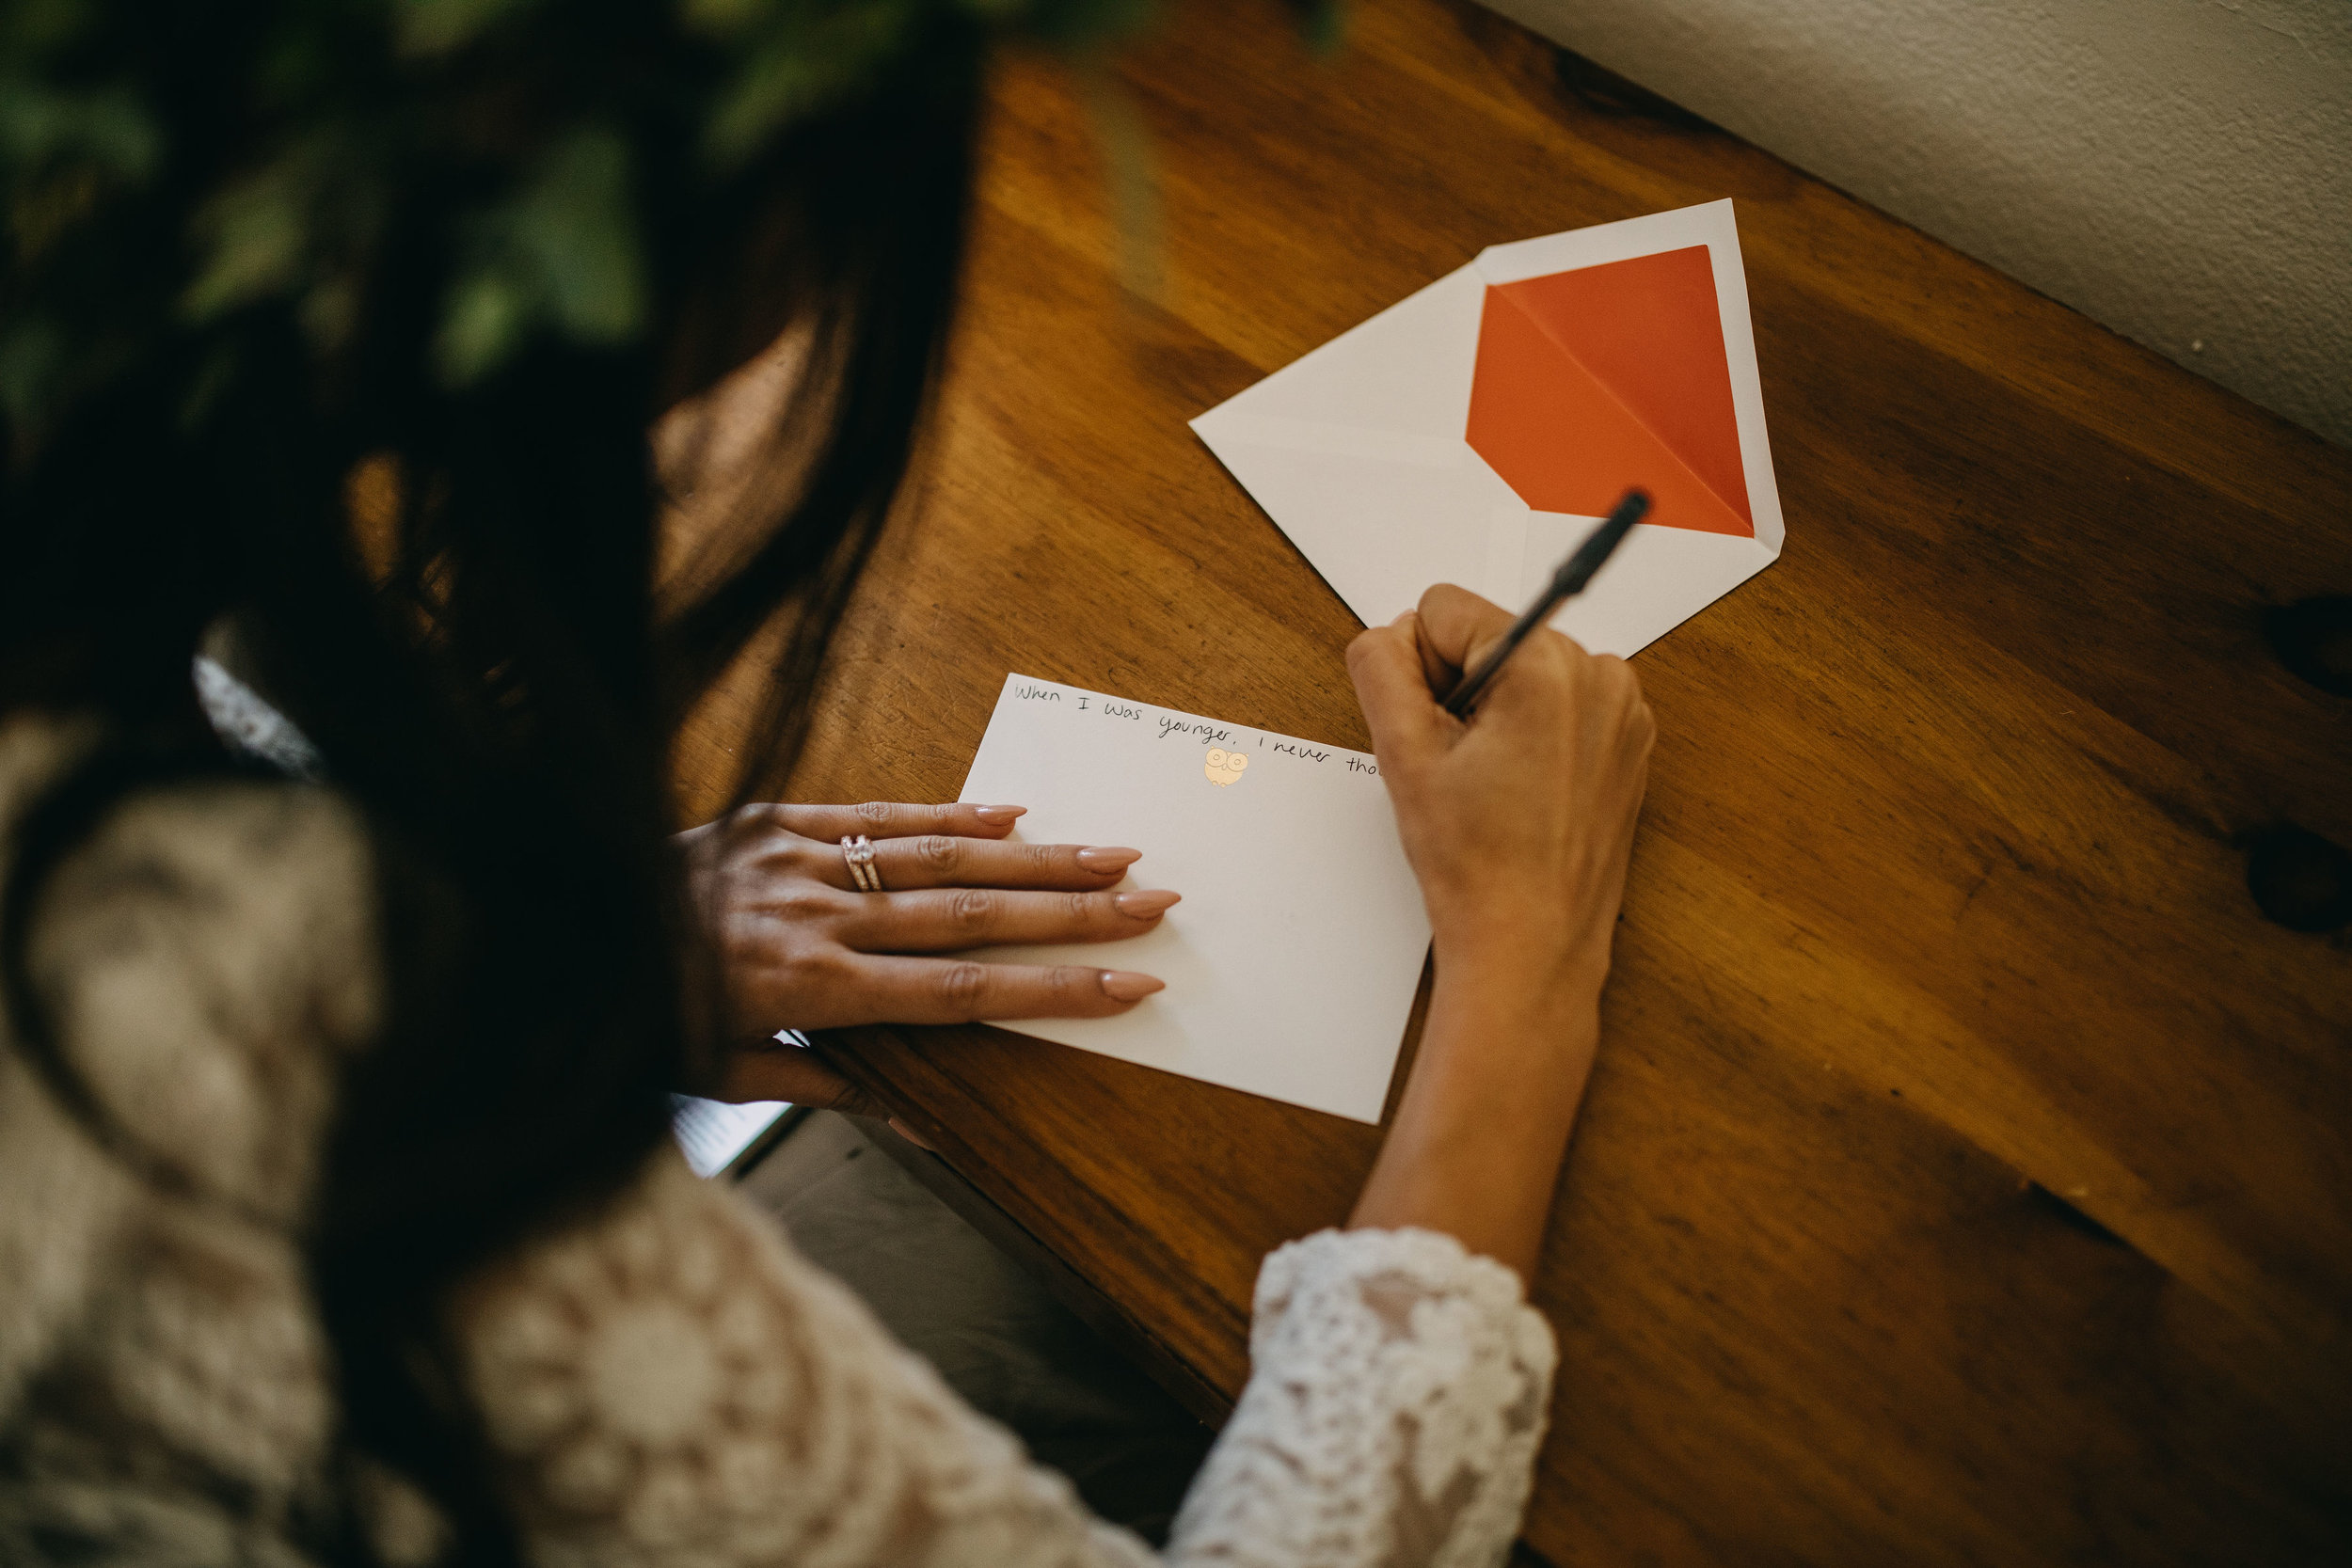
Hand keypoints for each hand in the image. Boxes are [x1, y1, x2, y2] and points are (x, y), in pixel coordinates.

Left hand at [676, 801, 1174, 1111]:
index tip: (1127, 984)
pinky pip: (875, 815)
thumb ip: (811, 1082)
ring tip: (1110, 852)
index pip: (961, 992)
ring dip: (1034, 855)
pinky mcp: (772, 819)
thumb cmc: (629, 1016)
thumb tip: (906, 1112)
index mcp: (811, 991)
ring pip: (938, 855)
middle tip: (1154, 900)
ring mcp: (798, 860)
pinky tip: (1010, 812)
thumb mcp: (711, 1074)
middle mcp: (818, 919)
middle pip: (972, 914)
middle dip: (1073, 911)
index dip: (1052, 990)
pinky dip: (947, 812)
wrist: (546, 923)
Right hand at [1346, 583, 1653, 1011]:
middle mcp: (1599, 675)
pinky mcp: (1628, 739)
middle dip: (1459, 690)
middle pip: (1487, 634)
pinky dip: (1530, 731)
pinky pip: (1556, 701)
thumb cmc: (1479, 867)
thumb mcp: (1403, 756)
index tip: (1436, 736)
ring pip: (1519, 668)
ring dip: (1493, 712)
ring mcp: (1622, 709)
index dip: (1419, 672)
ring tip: (1492, 783)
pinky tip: (1520, 788)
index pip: (1444, 609)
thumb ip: (1381, 668)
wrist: (1533, 945)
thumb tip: (1387, 636)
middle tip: (1462, 768)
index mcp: (1548, 666)